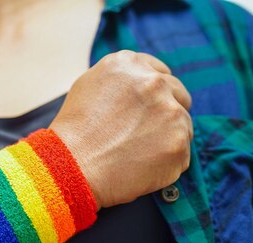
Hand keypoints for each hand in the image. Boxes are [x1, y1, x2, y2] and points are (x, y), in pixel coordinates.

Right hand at [49, 50, 192, 208]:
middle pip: (179, 95)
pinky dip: (166, 164)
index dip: (153, 95)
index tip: (146, 110)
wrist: (70, 167)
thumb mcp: (87, 87)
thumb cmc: (72, 134)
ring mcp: (170, 112)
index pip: (159, 73)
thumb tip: (140, 84)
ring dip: (167, 139)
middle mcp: (153, 82)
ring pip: (183, 125)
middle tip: (145, 135)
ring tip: (136, 155)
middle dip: (166, 113)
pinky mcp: (178, 142)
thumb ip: (120, 80)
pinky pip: (181, 154)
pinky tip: (141, 168)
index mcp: (129, 64)